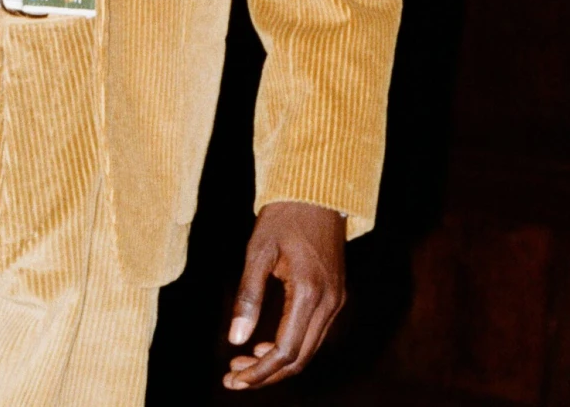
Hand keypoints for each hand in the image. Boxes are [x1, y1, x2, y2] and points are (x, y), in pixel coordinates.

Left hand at [223, 201, 345, 389]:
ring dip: (277, 363)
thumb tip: (234, 339)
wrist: (317, 192)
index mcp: (308, 292)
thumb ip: (248, 296)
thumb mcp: (258, 251)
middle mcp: (329, 303)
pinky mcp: (336, 296)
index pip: (286, 352)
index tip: (234, 378)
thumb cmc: (283, 217)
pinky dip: (291, 347)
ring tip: (243, 364)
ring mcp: (336, 300)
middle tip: (233, 378)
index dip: (260, 372)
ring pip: (308, 350)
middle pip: (300, 359)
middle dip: (266, 374)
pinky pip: (314, 334)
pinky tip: (264, 345)